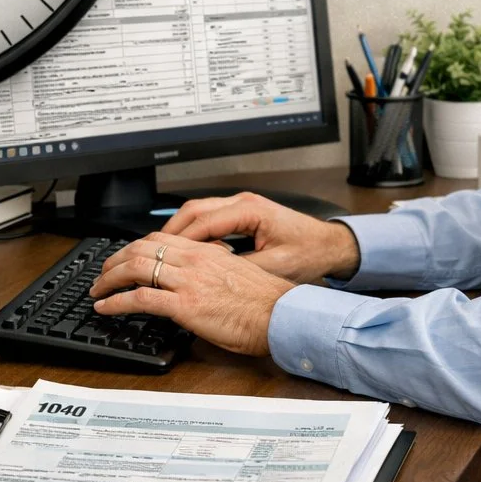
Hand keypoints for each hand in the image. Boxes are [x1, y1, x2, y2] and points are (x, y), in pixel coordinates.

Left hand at [89, 233, 294, 356]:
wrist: (281, 316)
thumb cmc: (267, 301)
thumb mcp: (239, 272)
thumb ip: (217, 268)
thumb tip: (203, 275)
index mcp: (206, 251)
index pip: (160, 239)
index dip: (135, 246)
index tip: (125, 257)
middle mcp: (193, 260)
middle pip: (141, 248)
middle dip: (116, 259)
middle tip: (103, 272)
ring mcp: (187, 281)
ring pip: (136, 268)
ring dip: (110, 278)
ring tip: (97, 289)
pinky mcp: (184, 305)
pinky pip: (140, 299)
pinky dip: (116, 302)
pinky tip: (105, 307)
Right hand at [163, 192, 360, 283]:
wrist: (330, 245)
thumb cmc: (309, 253)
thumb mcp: (275, 267)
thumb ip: (242, 270)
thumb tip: (212, 279)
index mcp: (251, 211)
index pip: (204, 221)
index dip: (180, 240)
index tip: (162, 256)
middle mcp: (243, 202)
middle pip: (194, 209)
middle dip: (170, 231)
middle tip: (150, 252)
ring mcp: (242, 205)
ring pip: (198, 210)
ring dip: (179, 230)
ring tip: (161, 251)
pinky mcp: (243, 213)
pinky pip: (209, 217)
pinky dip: (193, 231)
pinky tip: (184, 248)